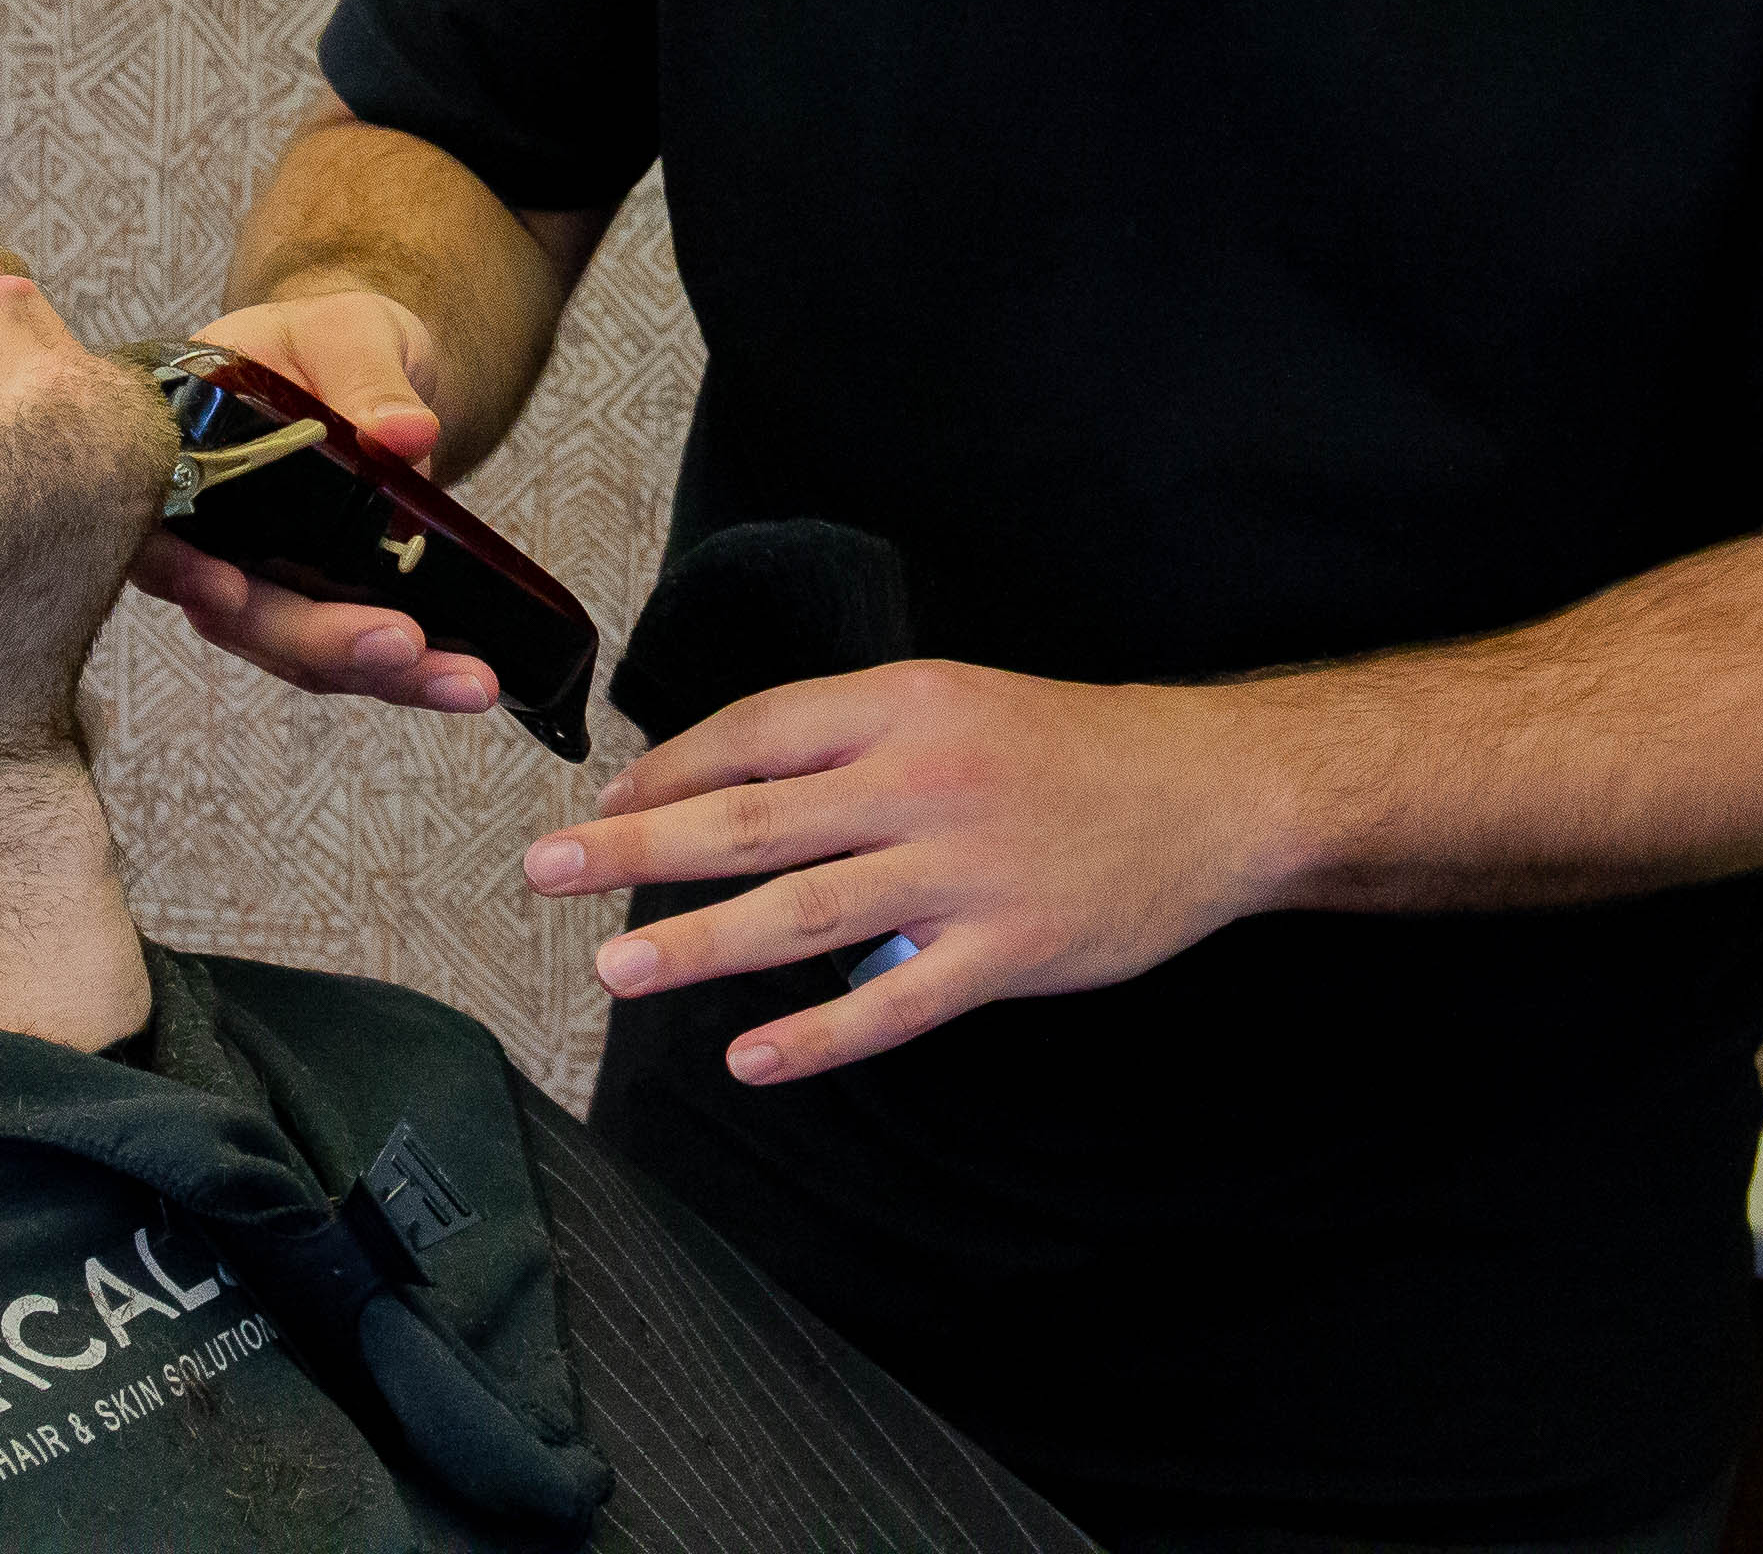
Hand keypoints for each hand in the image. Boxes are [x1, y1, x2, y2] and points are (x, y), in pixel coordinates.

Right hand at [123, 287, 498, 717]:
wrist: (360, 365)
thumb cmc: (327, 339)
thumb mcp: (346, 332)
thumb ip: (366, 375)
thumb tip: (406, 433)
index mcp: (177, 460)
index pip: (153, 529)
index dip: (178, 568)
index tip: (222, 588)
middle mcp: (204, 538)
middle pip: (236, 614)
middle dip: (319, 640)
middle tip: (403, 643)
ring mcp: (257, 579)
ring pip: (297, 650)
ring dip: (381, 675)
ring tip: (468, 682)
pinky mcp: (312, 602)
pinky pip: (345, 649)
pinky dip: (405, 672)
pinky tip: (466, 680)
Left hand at [521, 662, 1283, 1082]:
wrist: (1214, 791)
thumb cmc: (1075, 748)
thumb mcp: (960, 704)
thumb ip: (856, 740)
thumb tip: (730, 783)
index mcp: (906, 705)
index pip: (757, 732)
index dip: (670, 769)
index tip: (607, 799)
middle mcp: (923, 780)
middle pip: (753, 818)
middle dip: (638, 847)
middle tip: (548, 868)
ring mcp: (964, 871)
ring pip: (805, 912)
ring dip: (699, 942)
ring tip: (615, 969)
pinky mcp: (1006, 951)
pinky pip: (893, 1004)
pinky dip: (817, 1035)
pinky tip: (750, 1058)